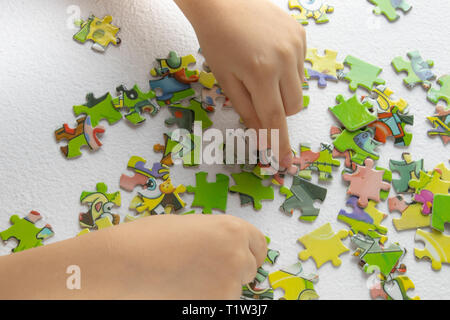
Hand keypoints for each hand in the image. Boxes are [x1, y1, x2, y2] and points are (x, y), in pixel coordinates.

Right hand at [0, 214, 266, 299]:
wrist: (124, 264)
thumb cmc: (150, 239)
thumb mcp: (190, 227)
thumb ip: (216, 237)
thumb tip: (225, 249)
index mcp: (232, 230)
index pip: (259, 245)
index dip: (248, 251)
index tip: (242, 257)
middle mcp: (236, 258)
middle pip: (248, 268)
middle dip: (232, 269)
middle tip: (206, 270)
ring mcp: (227, 286)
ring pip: (233, 290)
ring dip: (218, 286)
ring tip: (188, 280)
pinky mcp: (215, 307)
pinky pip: (219, 303)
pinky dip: (206, 299)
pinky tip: (184, 292)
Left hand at [176, 0, 306, 168]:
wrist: (223, 1)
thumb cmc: (217, 42)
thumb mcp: (226, 80)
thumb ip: (247, 109)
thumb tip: (262, 134)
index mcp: (261, 74)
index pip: (275, 119)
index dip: (279, 143)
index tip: (285, 162)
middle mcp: (285, 60)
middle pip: (292, 107)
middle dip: (278, 112)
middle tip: (261, 97)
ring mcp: (296, 46)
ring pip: (299, 89)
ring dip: (284, 91)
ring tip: (263, 71)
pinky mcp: (301, 35)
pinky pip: (301, 67)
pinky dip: (288, 71)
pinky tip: (271, 56)